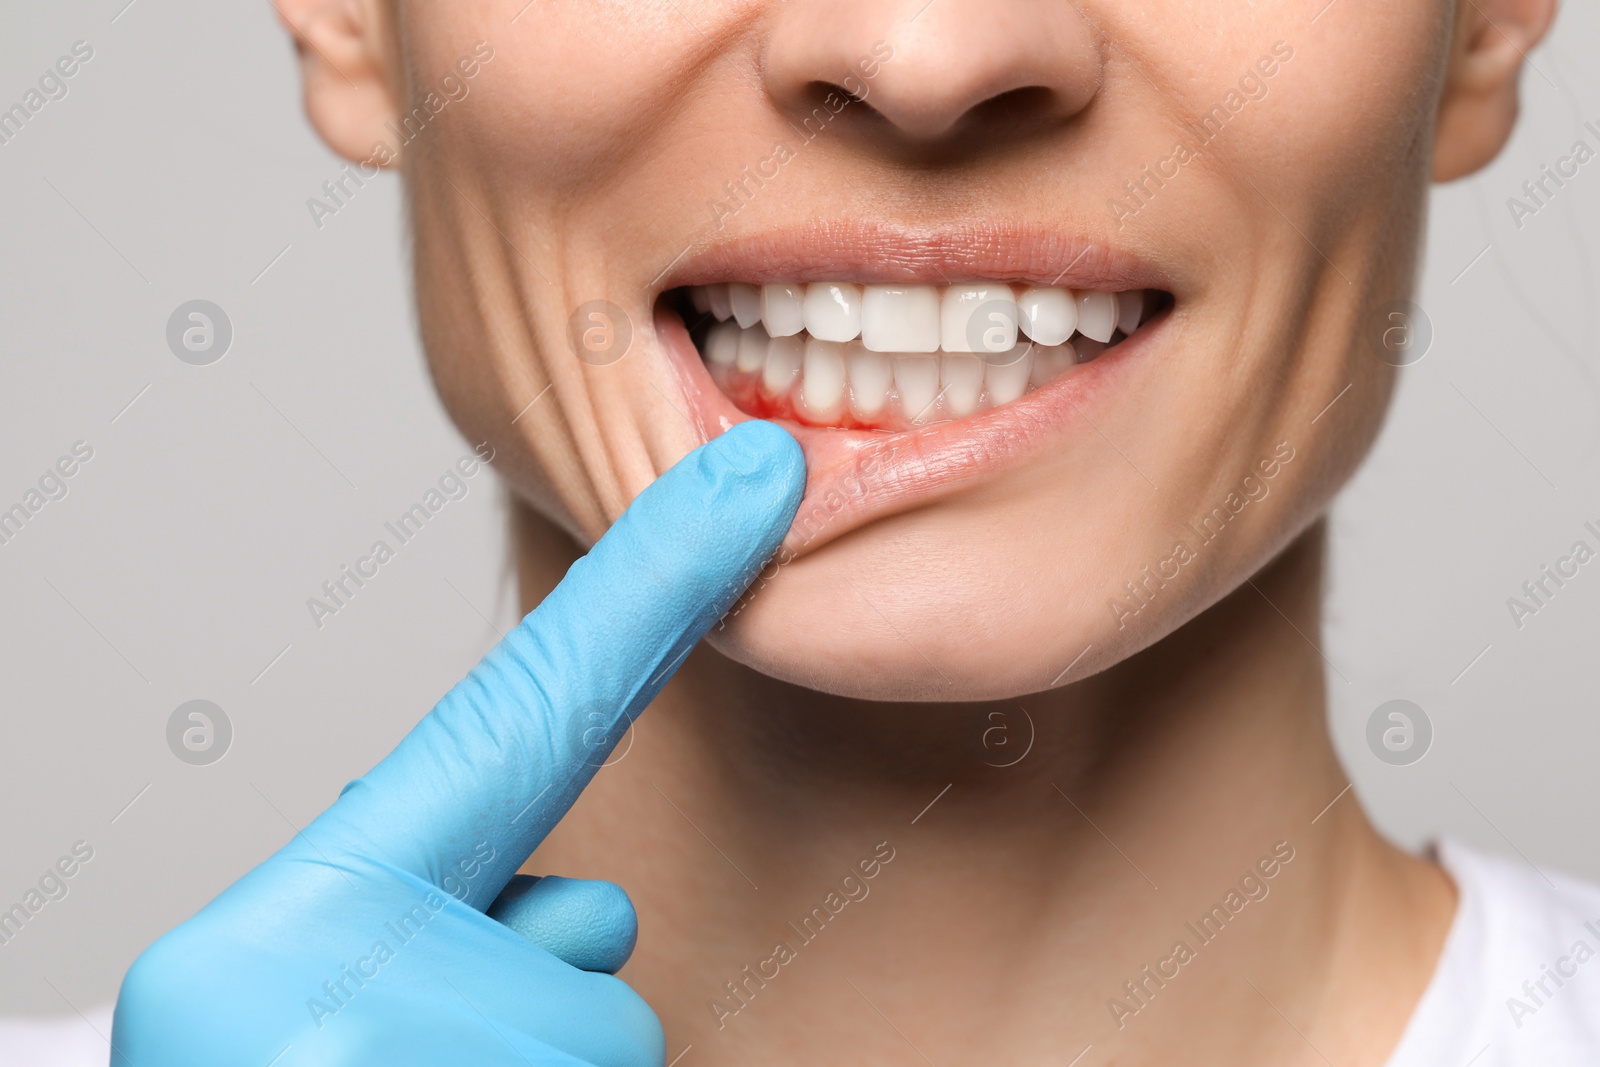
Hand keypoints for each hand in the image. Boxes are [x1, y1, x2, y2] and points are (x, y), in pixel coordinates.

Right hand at [110, 421, 804, 1065]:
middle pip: (588, 952)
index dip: (652, 589)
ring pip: (608, 1044)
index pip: (520, 713)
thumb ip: (451, 918)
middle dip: (540, 1005)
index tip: (754, 481)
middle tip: (406, 1053)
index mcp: (295, 915)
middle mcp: (334, 989)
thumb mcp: (308, 990)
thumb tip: (594, 914)